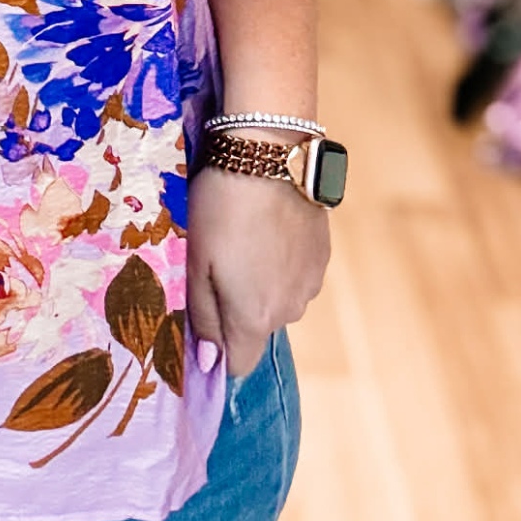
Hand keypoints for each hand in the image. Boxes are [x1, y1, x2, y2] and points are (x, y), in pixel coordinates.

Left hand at [186, 164, 329, 376]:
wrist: (270, 156)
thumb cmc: (221, 208)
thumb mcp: (197, 261)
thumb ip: (203, 317)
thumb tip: (210, 365)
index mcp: (255, 318)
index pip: (238, 365)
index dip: (218, 349)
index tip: (203, 317)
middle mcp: (290, 311)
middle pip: (257, 330)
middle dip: (236, 309)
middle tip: (217, 262)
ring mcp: (311, 284)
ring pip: (278, 301)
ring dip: (261, 284)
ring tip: (243, 239)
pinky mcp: (323, 256)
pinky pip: (296, 276)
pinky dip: (281, 263)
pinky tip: (268, 229)